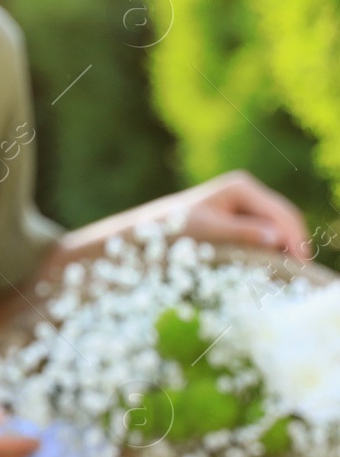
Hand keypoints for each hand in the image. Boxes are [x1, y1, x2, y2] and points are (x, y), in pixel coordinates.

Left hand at [161, 169, 311, 259]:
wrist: (154, 228)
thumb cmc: (177, 228)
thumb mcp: (211, 230)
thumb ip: (244, 232)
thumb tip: (277, 238)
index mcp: (241, 187)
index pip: (279, 212)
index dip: (293, 236)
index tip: (301, 260)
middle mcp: (248, 190)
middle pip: (283, 216)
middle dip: (294, 241)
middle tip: (302, 269)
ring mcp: (247, 202)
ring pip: (278, 224)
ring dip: (286, 244)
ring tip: (293, 269)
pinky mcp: (243, 215)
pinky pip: (267, 230)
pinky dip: (274, 245)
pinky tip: (278, 262)